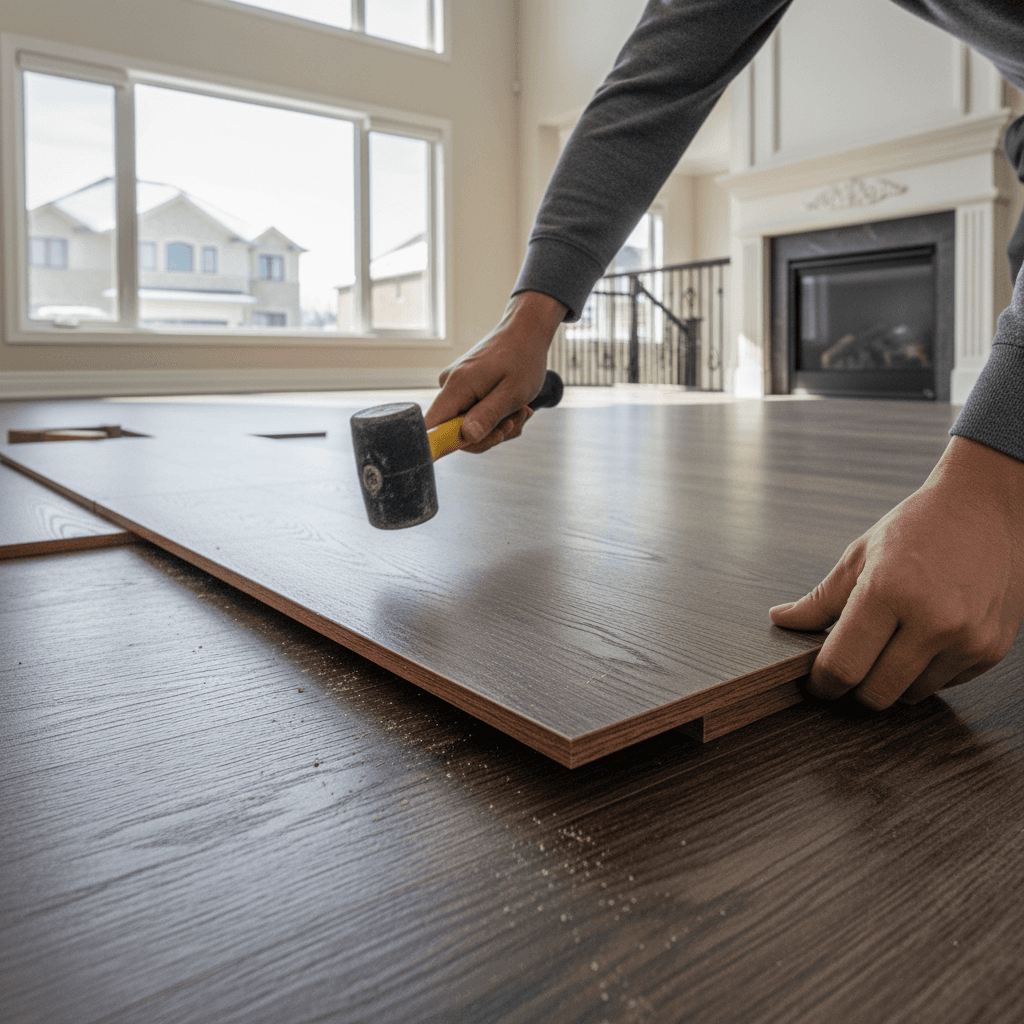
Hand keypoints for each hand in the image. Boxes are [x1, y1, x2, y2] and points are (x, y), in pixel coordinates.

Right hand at [424, 291, 566, 453]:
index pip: (432, 426)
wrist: (526, 331)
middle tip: (515, 421)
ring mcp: (456, 388)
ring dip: (498, 426)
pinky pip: (475, 416)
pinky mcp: (464, 389)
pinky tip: (513, 406)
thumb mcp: (512, 393)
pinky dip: (496, 417)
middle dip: (489, 435)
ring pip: (470, 427)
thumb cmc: (523, 357)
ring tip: (520, 409)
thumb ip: (487, 416)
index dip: (443, 445)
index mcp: (457, 386)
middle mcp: (450, 386)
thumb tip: (465, 438)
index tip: (472, 443)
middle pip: (455, 432)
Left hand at [770, 435, 1023, 707]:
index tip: (818, 684)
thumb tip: (782, 620)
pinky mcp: (990, 650)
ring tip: (891, 644)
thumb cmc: (920, 526)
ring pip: (910, 695)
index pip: (843, 665)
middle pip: (875, 693)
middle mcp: (933, 619)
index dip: (823, 683)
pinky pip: (944, 685)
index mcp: (889, 591)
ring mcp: (967, 638)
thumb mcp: (860, 555)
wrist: (987, 508)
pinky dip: (926, 673)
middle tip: (849, 668)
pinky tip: (925, 638)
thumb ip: (820, 599)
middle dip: (854, 689)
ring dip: (892, 681)